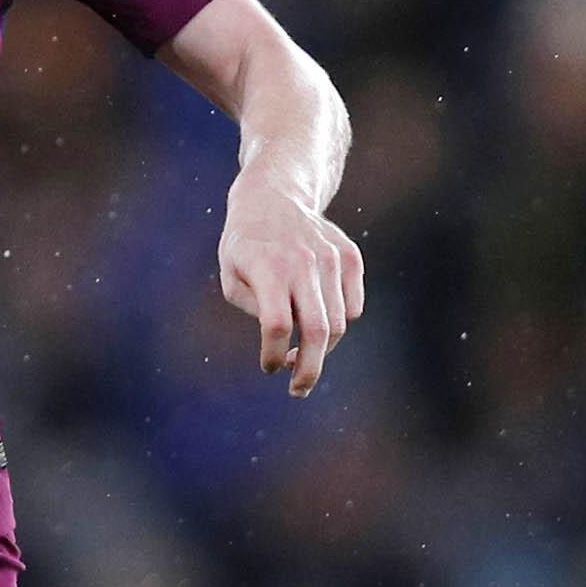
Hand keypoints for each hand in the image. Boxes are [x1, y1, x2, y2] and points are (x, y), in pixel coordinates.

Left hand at [219, 170, 364, 396]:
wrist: (275, 196)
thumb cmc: (246, 245)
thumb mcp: (232, 276)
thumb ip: (253, 308)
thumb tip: (281, 335)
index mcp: (269, 269)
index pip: (276, 325)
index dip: (273, 354)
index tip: (269, 367)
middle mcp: (304, 263)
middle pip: (316, 330)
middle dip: (309, 370)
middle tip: (298, 390)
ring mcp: (332, 259)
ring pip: (339, 323)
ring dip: (321, 349)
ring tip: (300, 354)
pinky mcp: (351, 258)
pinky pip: (354, 307)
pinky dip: (340, 323)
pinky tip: (317, 319)